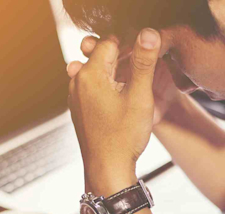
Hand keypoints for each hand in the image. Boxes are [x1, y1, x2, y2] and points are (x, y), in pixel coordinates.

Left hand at [66, 29, 162, 193]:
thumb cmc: (123, 137)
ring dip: (116, 73)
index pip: (111, 42)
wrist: (107, 170)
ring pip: (98, 71)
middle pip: (102, 55)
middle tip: (144, 69)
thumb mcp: (139, 96)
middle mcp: (77, 81)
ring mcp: (76, 96)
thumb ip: (144, 62)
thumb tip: (149, 33)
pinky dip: (108, 87)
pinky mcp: (80, 108)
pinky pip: (94, 87)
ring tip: (135, 84)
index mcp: (90, 74)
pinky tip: (123, 98)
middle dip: (123, 58)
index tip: (147, 55)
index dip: (132, 45)